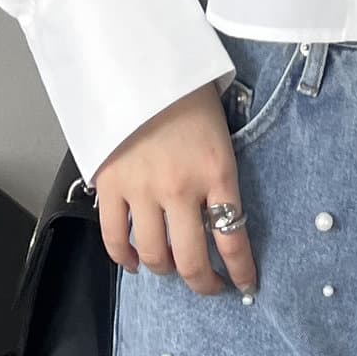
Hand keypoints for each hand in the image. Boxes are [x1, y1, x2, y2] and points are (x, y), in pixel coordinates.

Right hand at [91, 85, 257, 295]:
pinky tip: (136, 262)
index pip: (234, 239)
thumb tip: (221, 225)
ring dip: (165, 270)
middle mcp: (181, 188)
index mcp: (217, 173)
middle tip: (210, 287)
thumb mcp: (221, 141)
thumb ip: (220, 183)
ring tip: (171, 269)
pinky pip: (114, 237)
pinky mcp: (110, 185)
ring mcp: (142, 189)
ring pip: (154, 254)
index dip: (240, 271)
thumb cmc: (190, 101)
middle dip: (204, 283)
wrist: (145, 68)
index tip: (246, 285)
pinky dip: (125, 257)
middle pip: (192, 259)